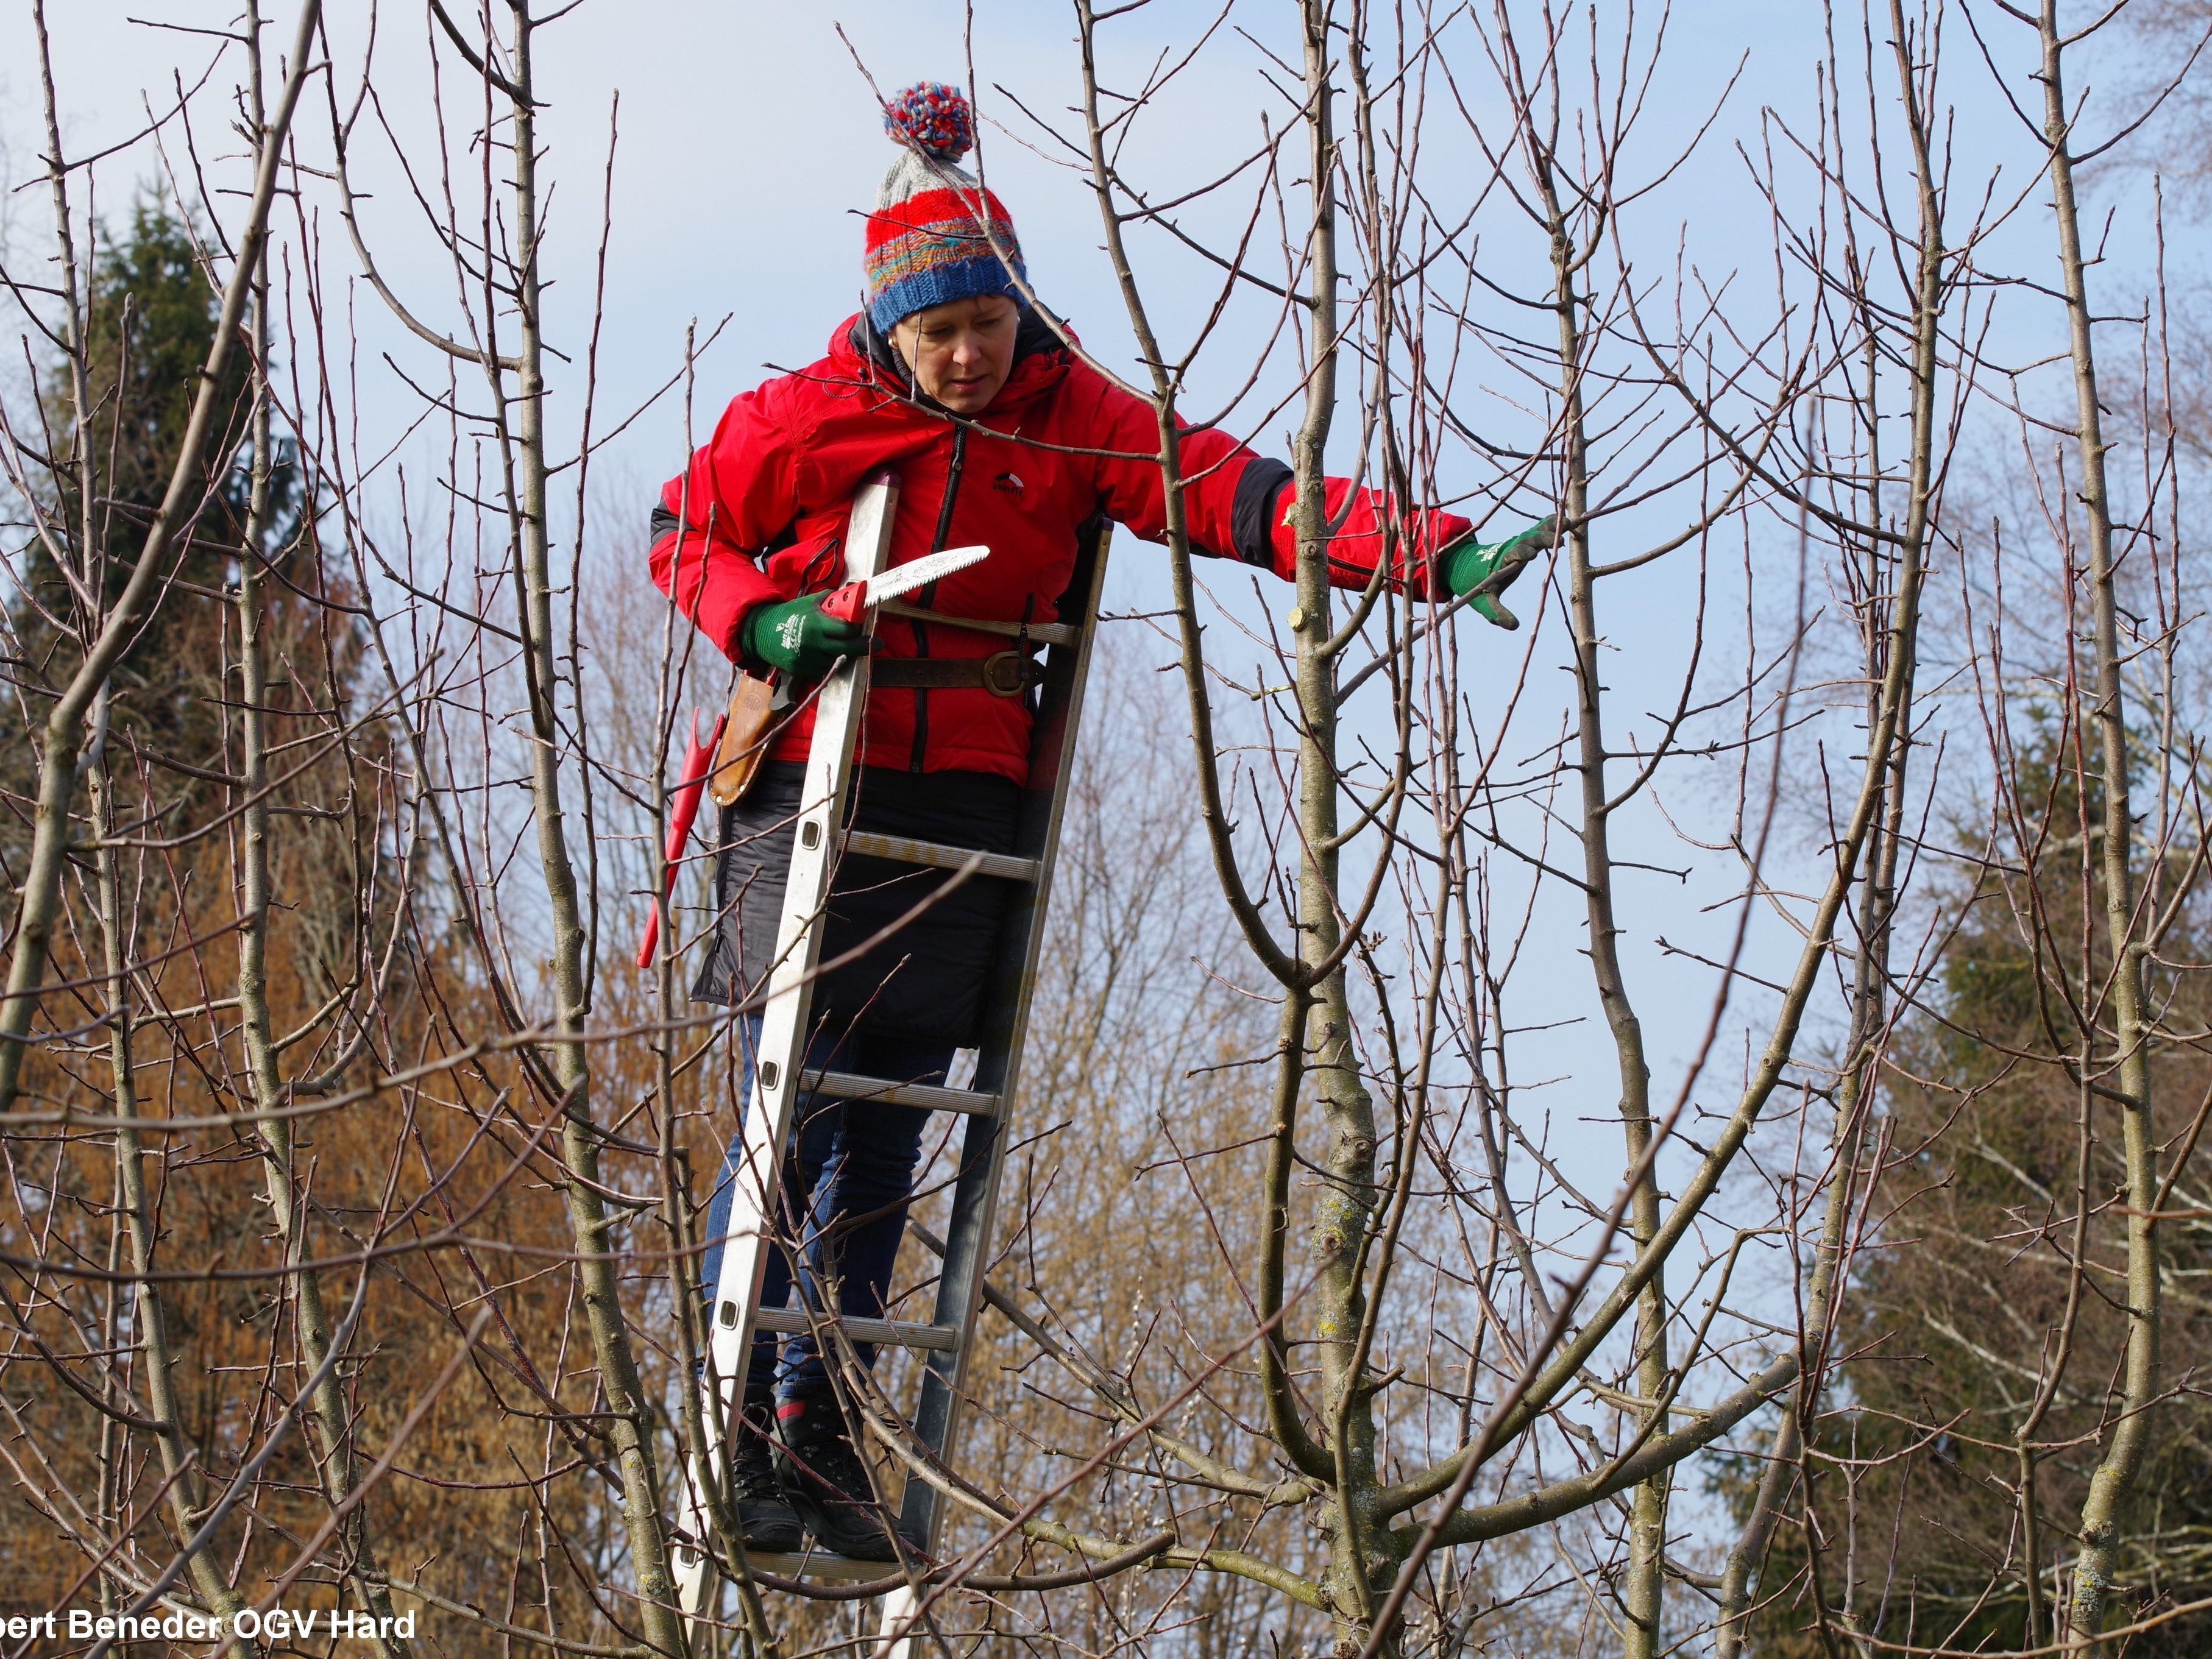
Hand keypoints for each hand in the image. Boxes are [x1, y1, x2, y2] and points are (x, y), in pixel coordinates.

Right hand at [739, 593, 868, 678]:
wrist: (762, 631)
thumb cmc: (789, 613)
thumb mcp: (809, 601)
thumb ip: (830, 599)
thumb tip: (852, 594)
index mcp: (815, 623)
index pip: (846, 630)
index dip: (858, 629)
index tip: (864, 627)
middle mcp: (813, 643)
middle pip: (848, 649)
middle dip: (864, 646)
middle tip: (877, 644)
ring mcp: (807, 659)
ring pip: (838, 662)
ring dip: (849, 656)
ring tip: (854, 649)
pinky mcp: (802, 670)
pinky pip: (825, 671)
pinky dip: (833, 664)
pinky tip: (836, 657)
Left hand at [1442, 515, 1558, 629]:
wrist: (1469, 567)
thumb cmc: (1476, 586)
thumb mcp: (1483, 602)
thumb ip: (1497, 613)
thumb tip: (1514, 626)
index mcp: (1501, 561)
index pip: (1512, 554)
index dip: (1521, 553)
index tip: (1531, 555)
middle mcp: (1511, 547)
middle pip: (1528, 539)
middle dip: (1542, 539)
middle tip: (1559, 540)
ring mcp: (1520, 541)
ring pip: (1537, 530)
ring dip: (1552, 527)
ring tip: (1569, 523)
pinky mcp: (1526, 540)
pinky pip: (1540, 528)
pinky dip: (1552, 523)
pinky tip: (1568, 520)